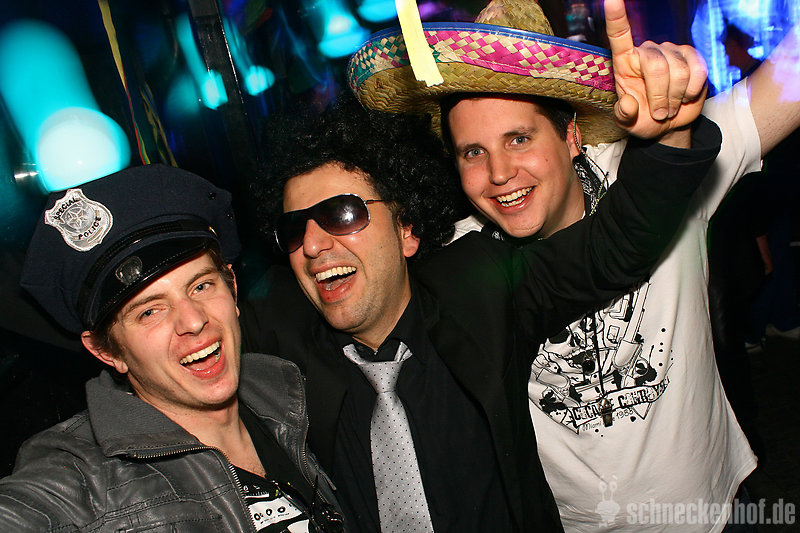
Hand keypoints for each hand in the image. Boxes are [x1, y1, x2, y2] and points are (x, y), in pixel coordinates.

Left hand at [605, 0, 707, 140]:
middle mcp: (647, 51)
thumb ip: (624, 115)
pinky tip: (685, 96)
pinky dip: (692, 91)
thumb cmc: (643, 119)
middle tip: (659, 113)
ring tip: (669, 106)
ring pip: (678, 72)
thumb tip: (628, 104)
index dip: (616, 18)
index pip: (619, 36)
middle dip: (660, 96)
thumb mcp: (627, 123)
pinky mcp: (691, 56)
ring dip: (675, 98)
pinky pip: (698, 71)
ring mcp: (670, 51)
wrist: (668, 125)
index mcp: (625, 63)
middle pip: (656, 66)